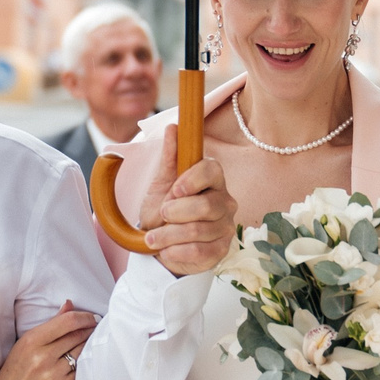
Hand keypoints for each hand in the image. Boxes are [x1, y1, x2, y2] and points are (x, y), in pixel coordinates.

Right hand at [0, 301, 97, 379]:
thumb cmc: (16, 370)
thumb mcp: (26, 344)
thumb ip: (50, 324)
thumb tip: (69, 304)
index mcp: (31, 341)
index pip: (67, 322)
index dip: (84, 317)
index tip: (91, 317)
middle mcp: (42, 357)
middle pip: (77, 336)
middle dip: (89, 330)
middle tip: (96, 327)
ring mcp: (53, 374)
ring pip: (81, 352)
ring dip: (89, 345)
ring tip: (91, 341)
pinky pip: (80, 370)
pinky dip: (83, 363)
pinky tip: (83, 360)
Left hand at [136, 131, 235, 275]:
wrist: (159, 245)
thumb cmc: (162, 212)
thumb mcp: (161, 184)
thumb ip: (169, 158)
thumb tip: (173, 128)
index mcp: (212, 180)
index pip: (212, 170)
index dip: (192, 179)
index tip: (175, 190)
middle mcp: (224, 201)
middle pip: (206, 205)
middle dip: (175, 212)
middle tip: (161, 215)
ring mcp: (225, 226)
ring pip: (198, 230)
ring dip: (168, 235)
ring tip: (153, 238)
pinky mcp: (221, 250)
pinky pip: (198, 251)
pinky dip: (175, 251)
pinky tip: (167, 250)